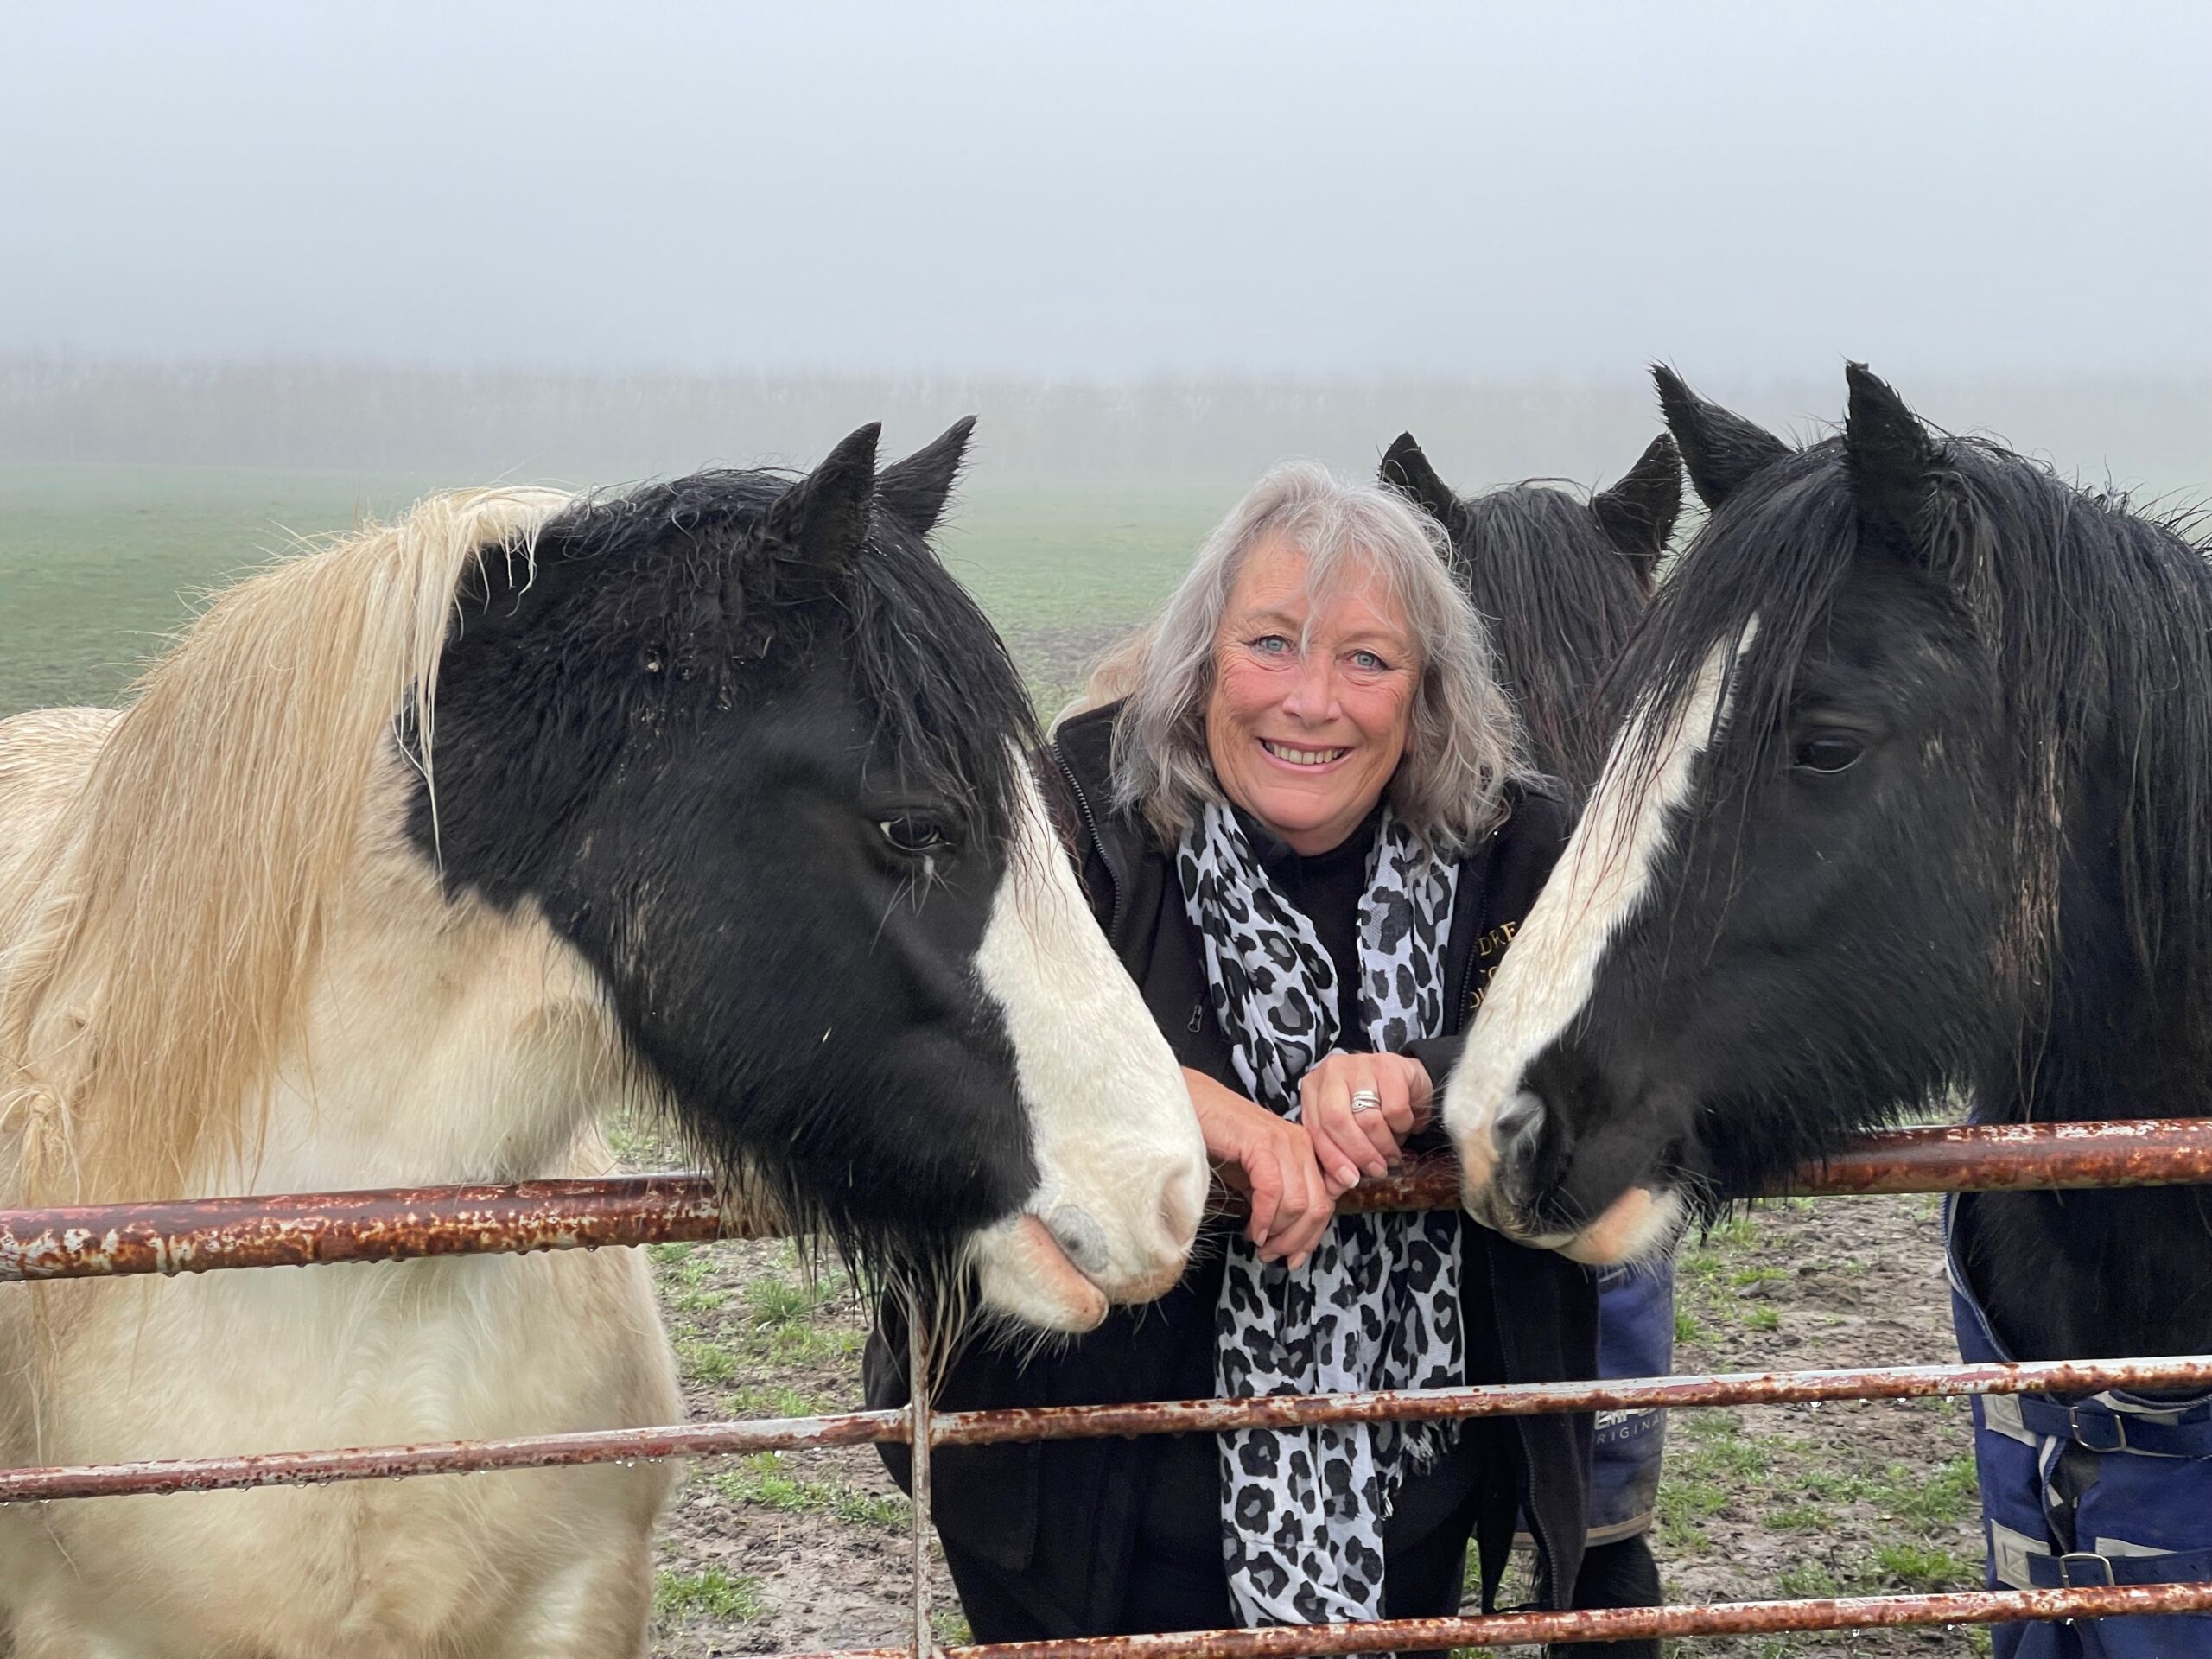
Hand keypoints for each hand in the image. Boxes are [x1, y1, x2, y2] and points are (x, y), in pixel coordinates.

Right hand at [1182, 1068, 1334, 1270]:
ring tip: (1259, 1244)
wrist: (1191, 1104)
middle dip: (1296, 1241)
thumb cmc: (1217, 1137)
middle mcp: (1300, 1144)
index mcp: (1304, 1151)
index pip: (1324, 1202)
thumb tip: (1281, 1235)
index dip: (1312, 1237)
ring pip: (1298, 1203)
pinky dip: (1265, 1217)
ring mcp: (1283, 1142)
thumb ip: (1273, 1198)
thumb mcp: (1253, 1173)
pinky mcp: (1261, 1143)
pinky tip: (1253, 1229)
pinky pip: (1272, 1192)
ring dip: (1279, 1233)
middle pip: (1317, 1207)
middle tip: (1272, 1255)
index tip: (1293, 1258)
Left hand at [1298, 1050, 1432, 1195]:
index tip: (1350, 1180)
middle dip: (1359, 1154)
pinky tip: (1403, 1127)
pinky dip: (1401, 1126)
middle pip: (1336, 1122)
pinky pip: (1394, 1109)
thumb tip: (1336, 1187)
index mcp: (1313, 1088)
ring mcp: (1359, 1064)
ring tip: (1391, 1155)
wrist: (1408, 1079)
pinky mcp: (1388, 1065)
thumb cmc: (1373, 1108)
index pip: (1316, 1129)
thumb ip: (1338, 1152)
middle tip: (1377, 1170)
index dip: (1333, 1159)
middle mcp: (1331, 1071)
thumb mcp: (1348, 1127)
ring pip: (1367, 1119)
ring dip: (1383, 1145)